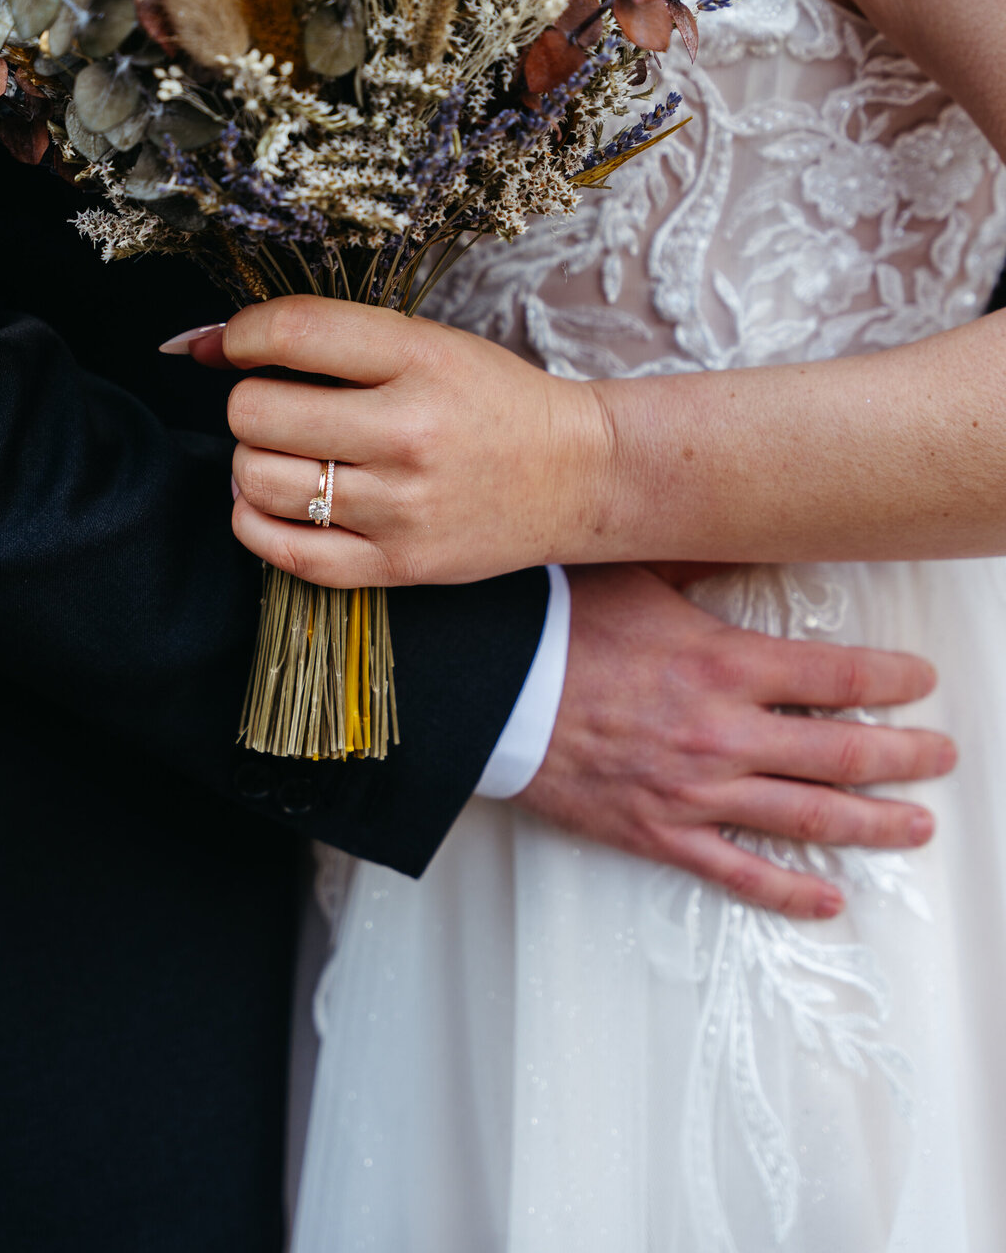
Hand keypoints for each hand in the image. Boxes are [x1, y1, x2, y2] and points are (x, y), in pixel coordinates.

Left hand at [221, 295, 594, 587]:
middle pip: (255, 413)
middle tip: (279, 406)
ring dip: (252, 462)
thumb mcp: (425, 343)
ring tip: (288, 454)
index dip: (240, 335)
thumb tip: (201, 345)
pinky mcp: (397, 566)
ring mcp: (402, 507)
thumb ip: (325, 337)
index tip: (239, 345)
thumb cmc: (491, 400)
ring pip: (257, 481)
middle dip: (250, 403)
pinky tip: (278, 501)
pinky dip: (256, 522)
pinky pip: (282, 551)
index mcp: (420, 359)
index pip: (291, 333)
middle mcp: (409, 434)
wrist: (577, 474)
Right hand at [521, 565, 956, 918]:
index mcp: (725, 663)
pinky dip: (788, 890)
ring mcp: (695, 790)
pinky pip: (736, 870)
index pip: (841, 676)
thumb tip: (745, 531)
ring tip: (914, 826)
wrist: (488, 691)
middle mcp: (723, 733)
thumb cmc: (554, 627)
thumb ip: (702, 561)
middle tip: (940, 756)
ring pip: (808, 815)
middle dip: (906, 756)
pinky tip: (827, 896)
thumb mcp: (638, 574)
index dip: (895, 680)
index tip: (921, 681)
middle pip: (845, 751)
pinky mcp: (658, 831)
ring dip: (873, 823)